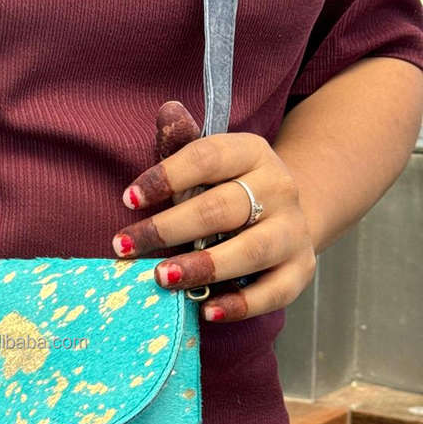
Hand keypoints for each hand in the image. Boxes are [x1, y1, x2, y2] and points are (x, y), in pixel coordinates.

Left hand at [110, 101, 317, 321]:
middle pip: (221, 208)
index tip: (127, 199)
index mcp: (251, 153)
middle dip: (169, 229)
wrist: (284, 216)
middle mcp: (278, 188)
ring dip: (203, 266)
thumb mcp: (205, 162)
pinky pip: (273, 292)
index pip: (207, 158)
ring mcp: (292, 231)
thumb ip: (182, 144)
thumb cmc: (225, 189)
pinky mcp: (300, 270)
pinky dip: (240, 305)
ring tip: (162, 277)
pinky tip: (206, 312)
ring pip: (250, 250)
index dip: (165, 176)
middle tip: (124, 246)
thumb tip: (167, 111)